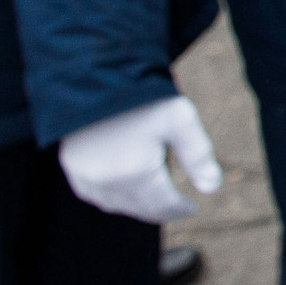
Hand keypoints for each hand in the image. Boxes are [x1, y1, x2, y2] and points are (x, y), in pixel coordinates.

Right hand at [58, 94, 220, 222]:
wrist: (97, 74)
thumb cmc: (143, 96)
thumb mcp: (180, 120)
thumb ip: (199, 156)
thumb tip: (212, 187)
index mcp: (136, 173)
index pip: (163, 204)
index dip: (180, 208)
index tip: (191, 207)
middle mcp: (108, 182)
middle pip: (140, 208)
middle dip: (161, 209)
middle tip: (177, 207)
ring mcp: (86, 177)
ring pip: (117, 205)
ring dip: (138, 206)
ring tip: (155, 199)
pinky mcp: (73, 168)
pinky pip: (95, 195)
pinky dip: (114, 198)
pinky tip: (125, 190)